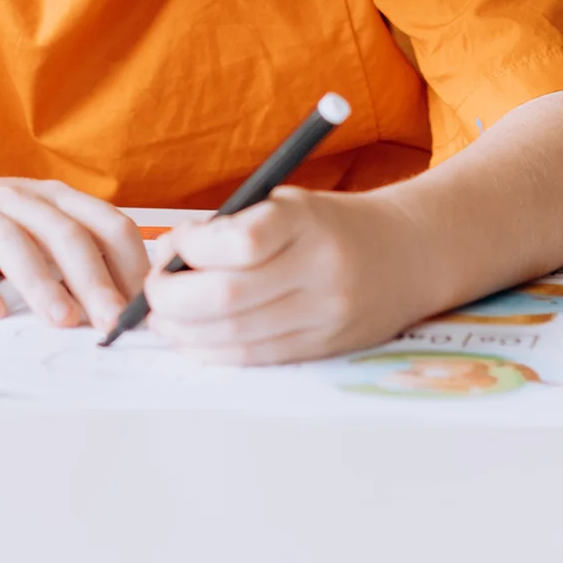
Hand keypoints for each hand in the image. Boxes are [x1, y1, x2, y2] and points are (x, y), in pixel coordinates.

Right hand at [0, 176, 148, 333]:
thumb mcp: (30, 231)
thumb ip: (72, 258)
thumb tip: (126, 310)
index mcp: (48, 197)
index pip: (105, 222)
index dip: (130, 264)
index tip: (144, 309)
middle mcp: (12, 196)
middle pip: (62, 231)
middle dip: (93, 278)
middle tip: (112, 321)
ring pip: (10, 240)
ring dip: (40, 282)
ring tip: (62, 321)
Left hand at [144, 188, 428, 364]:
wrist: (408, 255)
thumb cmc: (328, 224)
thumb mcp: (285, 204)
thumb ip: (230, 228)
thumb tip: (168, 257)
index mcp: (307, 222)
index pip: (240, 242)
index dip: (192, 247)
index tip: (174, 243)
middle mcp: (320, 271)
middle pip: (229, 297)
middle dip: (173, 298)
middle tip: (153, 291)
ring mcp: (325, 315)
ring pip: (237, 336)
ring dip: (186, 332)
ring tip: (164, 318)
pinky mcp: (324, 349)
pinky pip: (256, 358)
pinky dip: (214, 351)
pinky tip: (194, 339)